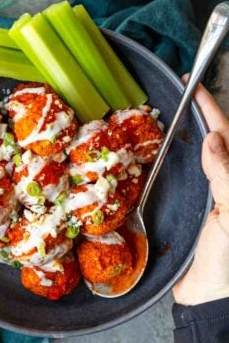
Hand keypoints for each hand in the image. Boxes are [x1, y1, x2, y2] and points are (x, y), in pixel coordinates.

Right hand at [173, 76, 228, 304]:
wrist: (211, 293)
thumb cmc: (228, 260)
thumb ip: (226, 177)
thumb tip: (214, 139)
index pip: (224, 135)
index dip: (210, 109)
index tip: (194, 88)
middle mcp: (222, 182)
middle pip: (211, 141)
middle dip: (197, 116)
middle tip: (180, 97)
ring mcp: (206, 193)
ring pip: (194, 156)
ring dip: (183, 135)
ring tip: (168, 117)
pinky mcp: (190, 205)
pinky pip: (181, 176)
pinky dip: (171, 160)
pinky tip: (159, 154)